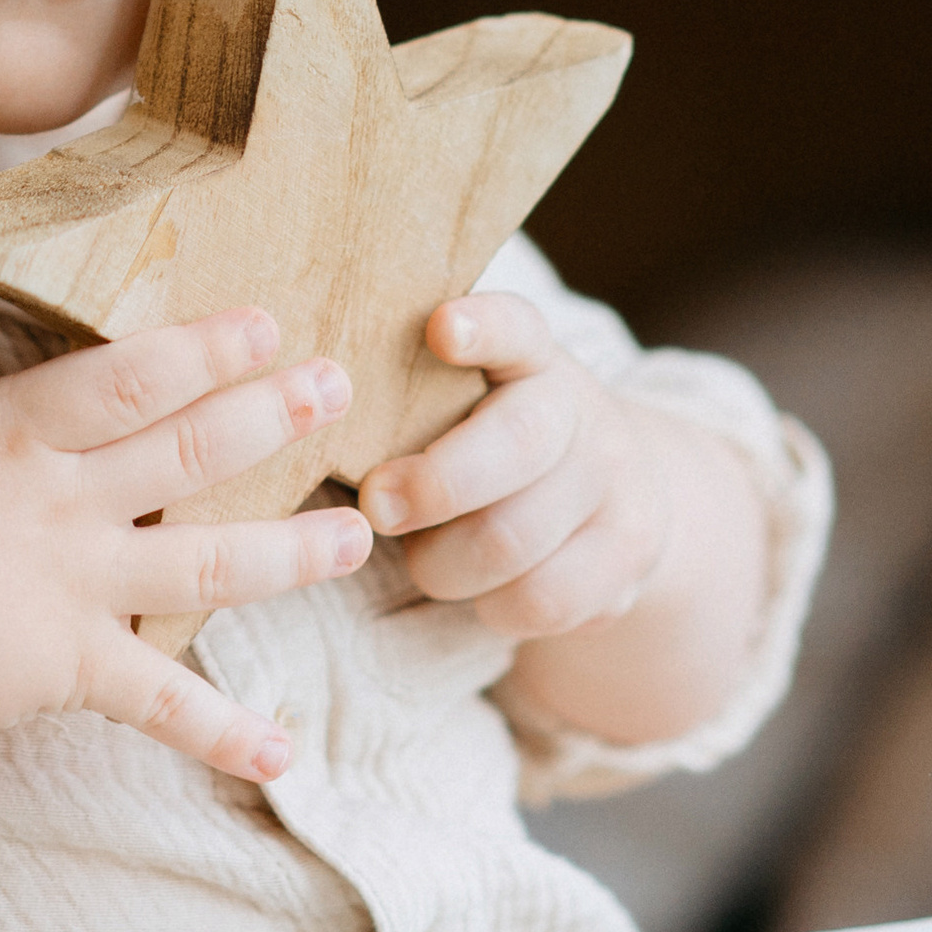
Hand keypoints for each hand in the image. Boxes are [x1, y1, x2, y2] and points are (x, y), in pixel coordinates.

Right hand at [0, 271, 370, 783]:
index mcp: (16, 436)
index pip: (128, 379)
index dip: (202, 349)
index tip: (268, 324)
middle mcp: (63, 507)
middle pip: (188, 454)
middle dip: (273, 418)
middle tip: (342, 387)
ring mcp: (77, 591)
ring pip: (205, 566)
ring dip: (288, 553)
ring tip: (358, 535)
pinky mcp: (75, 670)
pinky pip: (160, 704)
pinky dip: (222, 731)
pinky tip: (285, 749)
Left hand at [357, 292, 674, 638]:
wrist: (617, 494)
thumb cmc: (490, 441)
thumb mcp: (466, 402)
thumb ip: (410, 395)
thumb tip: (304, 416)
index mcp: (529, 357)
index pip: (515, 326)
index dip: (483, 327)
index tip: (440, 329)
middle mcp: (580, 409)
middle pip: (518, 444)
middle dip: (436, 484)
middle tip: (375, 505)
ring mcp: (613, 482)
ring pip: (514, 537)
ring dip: (445, 561)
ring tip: (422, 558)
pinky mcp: (628, 554)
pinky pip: (541, 598)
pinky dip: (492, 605)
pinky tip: (481, 592)